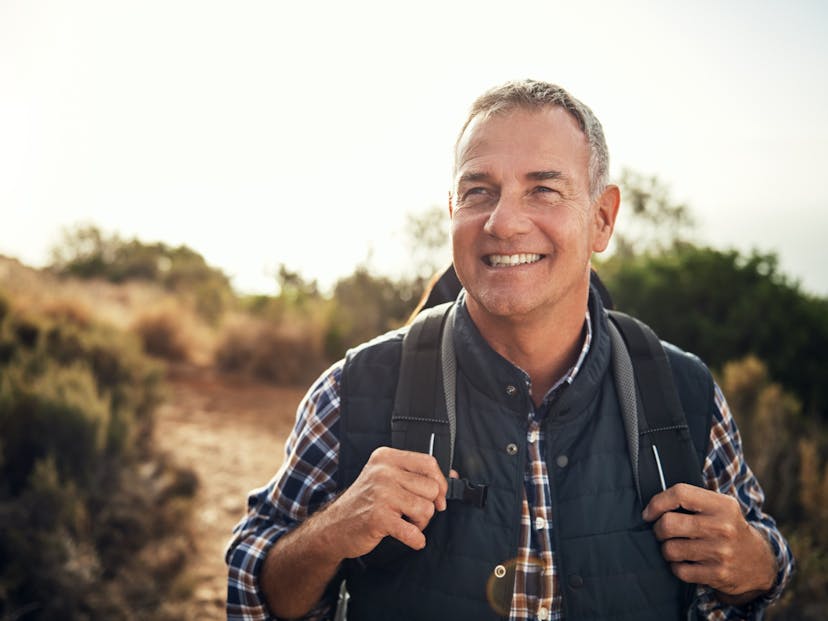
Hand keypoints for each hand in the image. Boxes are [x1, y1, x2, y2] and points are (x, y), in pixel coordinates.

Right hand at [324, 446, 448, 558]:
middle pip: (431, 488)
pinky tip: (410, 538)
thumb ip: (417, 474)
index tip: (439, 496)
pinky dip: (416, 539)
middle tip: (414, 513)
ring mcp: (380, 494)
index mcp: (386, 457)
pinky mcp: (379, 518)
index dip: (440, 482)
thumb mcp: (386, 478)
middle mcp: (383, 472)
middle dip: (429, 506)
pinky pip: (413, 532)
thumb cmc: (365, 501)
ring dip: (421, 523)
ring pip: (426, 509)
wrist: (335, 526)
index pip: (428, 462)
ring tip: (407, 522)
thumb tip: (453, 475)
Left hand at [642, 483, 776, 602]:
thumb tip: (653, 504)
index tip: (649, 513)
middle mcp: (722, 527)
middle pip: (668, 524)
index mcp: (722, 505)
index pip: (680, 493)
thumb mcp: (720, 507)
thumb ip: (692, 500)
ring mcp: (720, 552)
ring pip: (670, 549)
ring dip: (666, 550)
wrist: (759, 563)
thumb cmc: (728, 528)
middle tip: (662, 532)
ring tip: (675, 547)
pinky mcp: (718, 574)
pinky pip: (679, 570)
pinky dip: (676, 567)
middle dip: (658, 529)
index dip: (657, 502)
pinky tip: (684, 562)